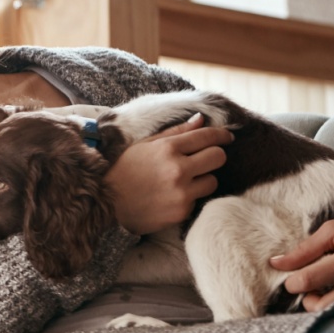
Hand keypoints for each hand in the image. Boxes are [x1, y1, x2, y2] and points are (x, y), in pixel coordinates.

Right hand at [104, 115, 232, 234]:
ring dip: (203, 179)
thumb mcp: (145, 145)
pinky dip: (189, 197)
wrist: (106, 203)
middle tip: (204, 159)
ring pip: (212, 181)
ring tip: (184, 181)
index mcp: (167, 148)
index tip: (227, 137)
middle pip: (218, 158)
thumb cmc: (124, 170)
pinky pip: (198, 200)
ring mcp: (181, 193)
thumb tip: (201, 120)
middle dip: (214, 156)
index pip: (207, 137)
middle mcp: (177, 170)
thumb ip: (176, 132)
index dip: (221, 135)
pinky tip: (172, 195)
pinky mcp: (181, 212)